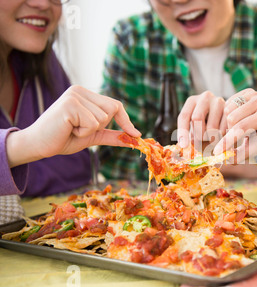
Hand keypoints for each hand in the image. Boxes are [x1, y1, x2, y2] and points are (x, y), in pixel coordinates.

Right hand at [6, 85, 140, 167]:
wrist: (39, 145)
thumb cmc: (64, 139)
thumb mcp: (93, 136)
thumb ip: (112, 135)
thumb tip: (134, 138)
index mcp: (86, 95)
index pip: (115, 105)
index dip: (126, 121)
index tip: (136, 134)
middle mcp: (81, 91)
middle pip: (113, 110)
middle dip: (101, 126)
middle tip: (79, 130)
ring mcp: (75, 95)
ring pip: (103, 118)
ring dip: (90, 131)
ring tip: (71, 129)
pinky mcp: (71, 104)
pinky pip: (93, 124)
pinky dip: (83, 133)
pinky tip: (68, 129)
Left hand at [177, 91, 226, 149]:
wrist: (225, 114)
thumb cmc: (204, 123)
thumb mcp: (194, 126)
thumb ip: (190, 135)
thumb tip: (188, 145)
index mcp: (192, 101)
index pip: (184, 116)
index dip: (182, 133)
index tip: (184, 146)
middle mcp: (205, 97)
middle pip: (197, 118)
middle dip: (197, 135)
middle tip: (200, 146)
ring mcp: (219, 102)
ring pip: (212, 127)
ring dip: (210, 139)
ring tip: (211, 141)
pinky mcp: (231, 111)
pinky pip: (223, 130)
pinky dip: (220, 139)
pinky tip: (220, 138)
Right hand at [213, 89, 256, 162]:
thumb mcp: (255, 150)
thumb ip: (241, 155)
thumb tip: (225, 160)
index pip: (242, 128)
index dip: (227, 141)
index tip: (216, 152)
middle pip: (231, 117)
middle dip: (230, 132)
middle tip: (236, 139)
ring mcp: (254, 93)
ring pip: (227, 109)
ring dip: (229, 123)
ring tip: (239, 130)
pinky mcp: (247, 92)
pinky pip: (228, 103)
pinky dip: (229, 115)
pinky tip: (238, 120)